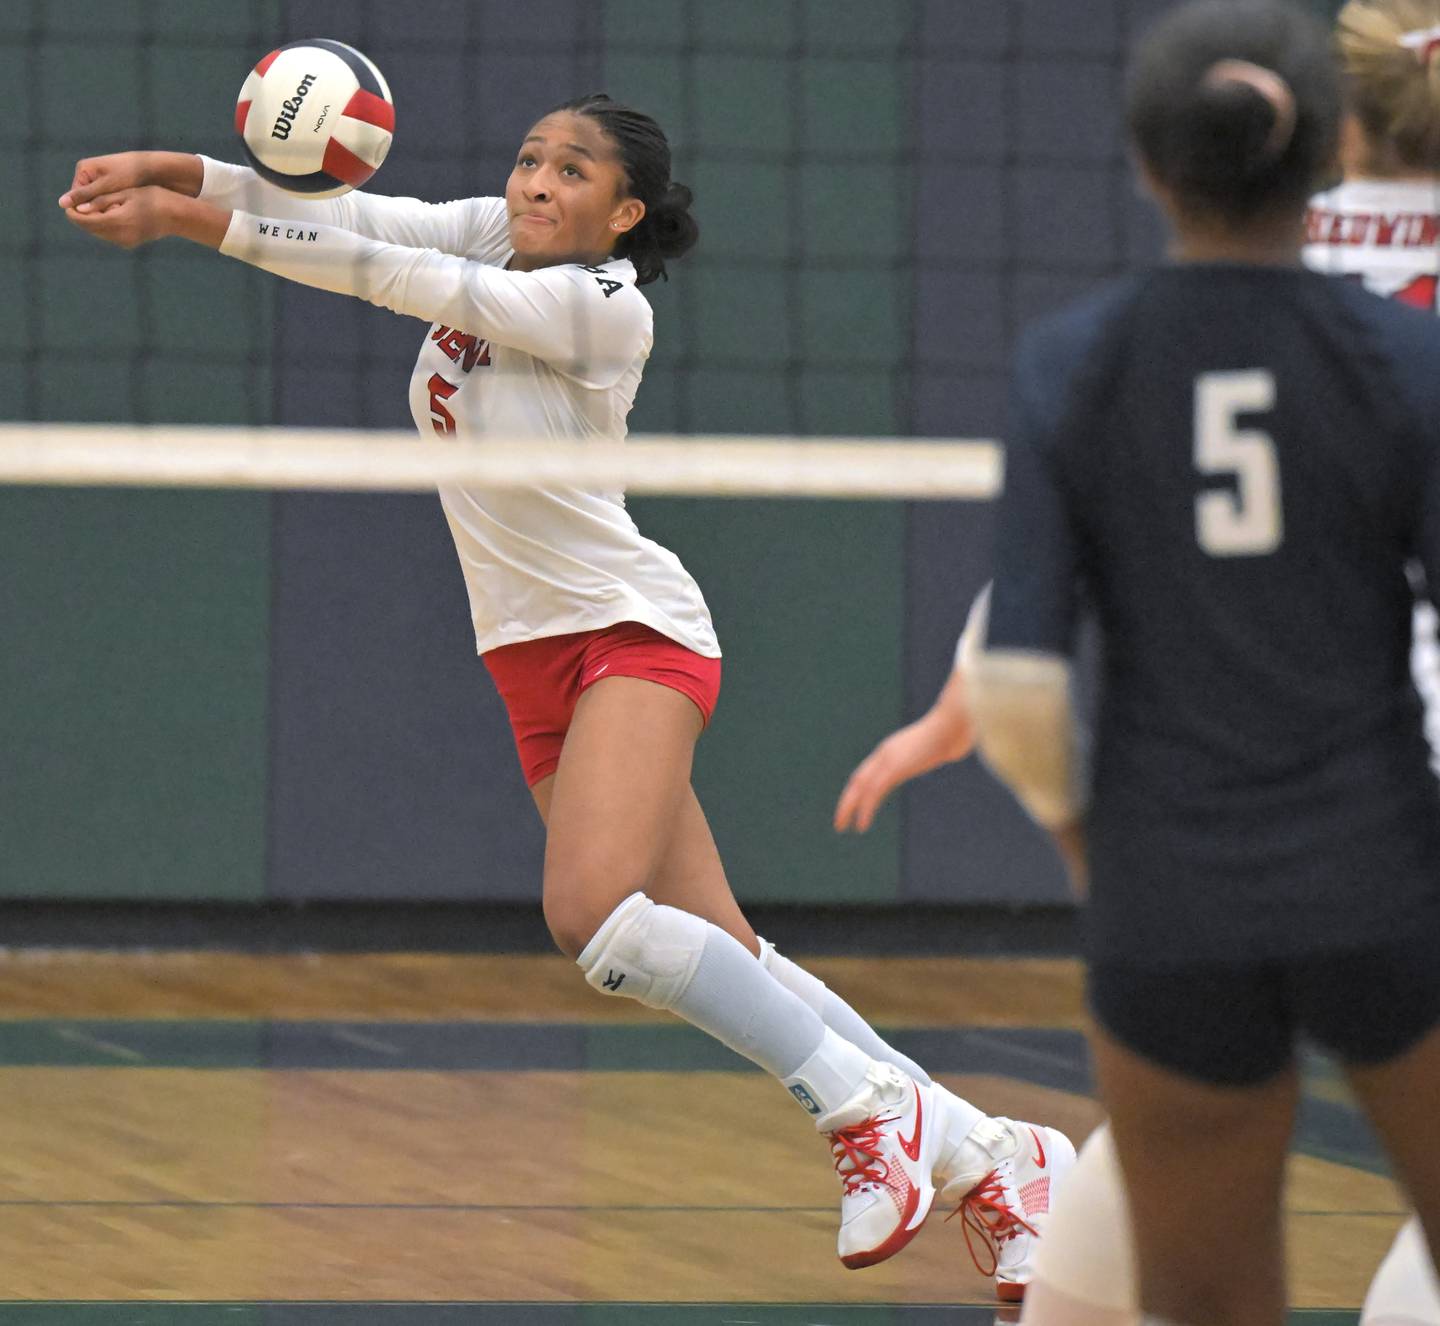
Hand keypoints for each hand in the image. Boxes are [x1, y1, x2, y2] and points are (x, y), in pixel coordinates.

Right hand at [59, 152, 150, 213]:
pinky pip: (107, 199)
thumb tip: (61, 204)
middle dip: (98, 208)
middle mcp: (88, 173)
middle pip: (86, 199)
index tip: (104, 213)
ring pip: (97, 201)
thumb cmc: (129, 174)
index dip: (87, 209)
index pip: (76, 196)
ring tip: (121, 209)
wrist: (152, 168)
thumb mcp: (106, 186)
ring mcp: (99, 178)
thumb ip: (85, 195)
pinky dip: (114, 205)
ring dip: (106, 208)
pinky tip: (125, 208)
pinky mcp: (110, 184)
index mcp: (83, 169)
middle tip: (114, 212)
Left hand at [62, 185, 179, 248]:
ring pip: (98, 232)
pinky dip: (103, 225)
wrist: (176, 215)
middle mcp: (120, 236)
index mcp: (118, 221)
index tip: (69, 201)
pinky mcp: (129, 243)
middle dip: (82, 216)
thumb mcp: (125, 193)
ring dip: (93, 220)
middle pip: (89, 228)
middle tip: (81, 202)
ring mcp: (125, 242)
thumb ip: (100, 201)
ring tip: (98, 206)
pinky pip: (108, 235)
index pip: (85, 220)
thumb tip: (77, 207)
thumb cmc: (152, 198)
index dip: (73, 211)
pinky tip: (110, 213)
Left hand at [835, 709, 972, 832]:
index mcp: (893, 749)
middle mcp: (885, 753)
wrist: (954, 723)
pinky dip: (865, 809)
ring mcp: (888, 759)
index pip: (867, 771)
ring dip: (848, 807)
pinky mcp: (894, 768)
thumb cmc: (955, 731)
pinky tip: (861, 824)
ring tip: (841, 826)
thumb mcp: (944, 743)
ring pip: (860, 786)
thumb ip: (940, 749)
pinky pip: (873, 792)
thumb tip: (953, 750)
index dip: (857, 790)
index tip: (852, 805)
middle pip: (858, 779)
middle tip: (839, 822)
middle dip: (847, 801)